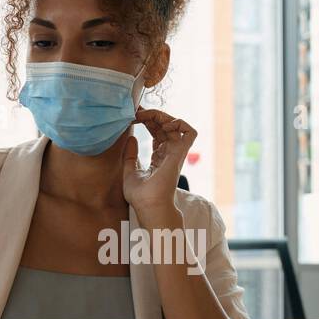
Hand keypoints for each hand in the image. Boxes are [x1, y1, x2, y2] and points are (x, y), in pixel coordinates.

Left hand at [122, 107, 195, 223]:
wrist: (149, 206)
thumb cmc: (141, 196)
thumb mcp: (129, 172)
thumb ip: (130, 156)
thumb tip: (131, 138)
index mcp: (159, 158)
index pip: (157, 133)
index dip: (147, 121)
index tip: (133, 116)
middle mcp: (169, 154)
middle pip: (165, 126)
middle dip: (152, 115)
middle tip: (137, 111)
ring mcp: (176, 153)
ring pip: (176, 126)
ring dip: (162, 116)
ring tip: (147, 116)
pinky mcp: (179, 154)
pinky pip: (189, 133)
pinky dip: (179, 123)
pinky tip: (163, 124)